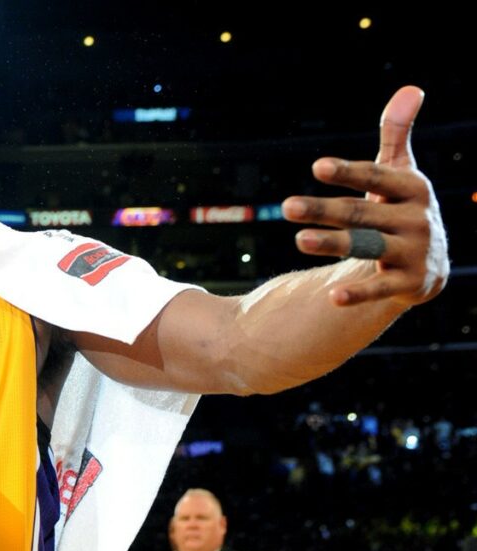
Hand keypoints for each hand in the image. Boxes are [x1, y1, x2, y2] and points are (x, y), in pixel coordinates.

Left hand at [281, 86, 449, 306]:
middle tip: (285, 206)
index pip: (376, 177)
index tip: (317, 167)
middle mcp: (416, 219)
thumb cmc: (401, 208)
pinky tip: (332, 298)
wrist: (429, 262)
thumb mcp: (402, 172)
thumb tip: (411, 87)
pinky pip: (380, 287)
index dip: (348, 173)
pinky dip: (358, 293)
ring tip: (298, 239)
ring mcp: (414, 252)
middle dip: (324, 209)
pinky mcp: (410, 283)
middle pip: (361, 213)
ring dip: (333, 244)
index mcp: (412, 188)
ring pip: (366, 247)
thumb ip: (397, 134)